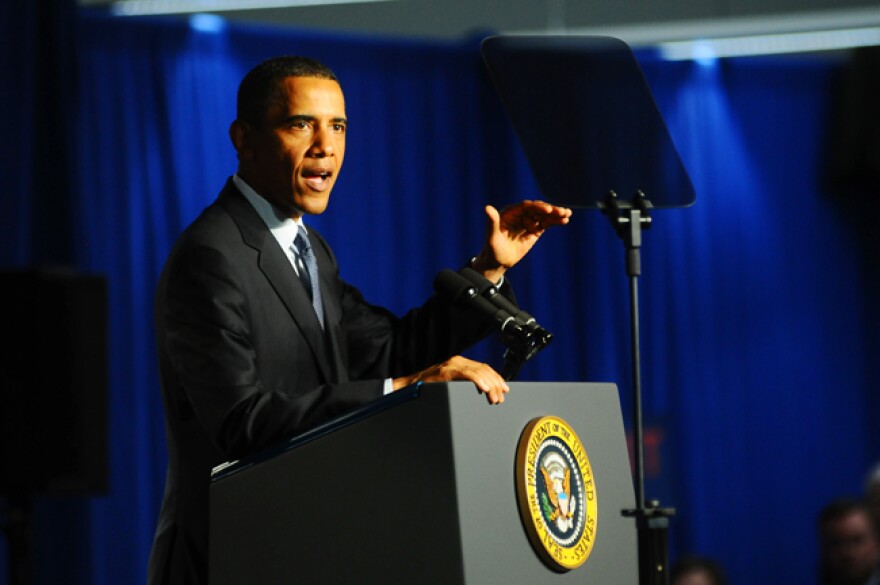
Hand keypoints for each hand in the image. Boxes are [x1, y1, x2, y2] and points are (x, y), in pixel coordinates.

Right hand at [392, 355, 508, 404]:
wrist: (411, 388)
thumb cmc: (430, 389)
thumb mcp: (452, 386)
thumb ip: (465, 385)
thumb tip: (484, 393)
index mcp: (461, 364)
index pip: (485, 369)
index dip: (497, 379)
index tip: (505, 390)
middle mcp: (458, 361)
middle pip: (484, 370)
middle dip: (496, 384)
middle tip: (500, 399)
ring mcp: (452, 365)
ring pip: (478, 371)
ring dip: (490, 385)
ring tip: (494, 398)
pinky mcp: (446, 370)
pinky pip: (466, 374)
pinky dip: (478, 380)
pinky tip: (484, 389)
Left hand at [471, 200, 571, 282]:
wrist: (498, 262)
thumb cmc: (492, 249)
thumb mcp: (492, 236)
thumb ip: (492, 222)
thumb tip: (487, 208)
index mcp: (510, 213)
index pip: (526, 207)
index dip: (538, 207)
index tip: (548, 210)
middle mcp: (520, 214)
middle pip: (537, 209)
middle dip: (550, 210)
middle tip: (562, 212)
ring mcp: (528, 221)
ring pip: (544, 215)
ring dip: (556, 214)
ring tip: (567, 214)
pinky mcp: (534, 230)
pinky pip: (546, 223)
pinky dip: (555, 221)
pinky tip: (564, 220)